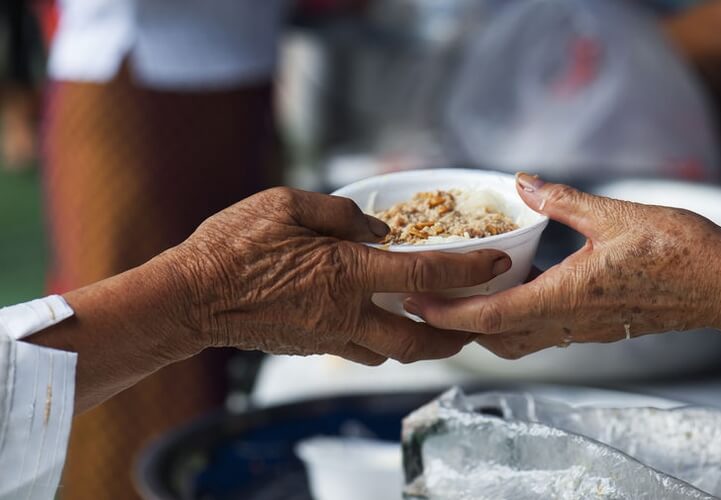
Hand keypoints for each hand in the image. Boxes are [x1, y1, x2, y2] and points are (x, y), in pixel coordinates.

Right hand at [167, 187, 509, 363]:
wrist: (191, 297)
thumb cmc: (234, 245)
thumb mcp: (286, 205)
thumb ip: (340, 212)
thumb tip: (376, 227)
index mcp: (346, 272)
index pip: (426, 273)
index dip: (469, 269)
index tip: (499, 262)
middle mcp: (346, 312)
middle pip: (420, 339)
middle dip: (457, 336)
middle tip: (476, 324)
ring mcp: (330, 336)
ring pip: (392, 353)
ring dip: (421, 343)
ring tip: (436, 327)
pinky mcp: (312, 347)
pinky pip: (360, 351)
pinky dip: (383, 343)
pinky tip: (383, 324)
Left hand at [404, 174, 720, 358]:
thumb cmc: (678, 251)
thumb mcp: (614, 215)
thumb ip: (561, 200)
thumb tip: (522, 181)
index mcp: (565, 298)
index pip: (490, 317)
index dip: (448, 314)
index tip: (416, 303)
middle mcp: (570, 323)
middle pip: (496, 338)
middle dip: (457, 326)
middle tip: (427, 302)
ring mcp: (585, 330)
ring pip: (519, 340)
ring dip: (485, 327)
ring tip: (460, 298)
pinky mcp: (599, 327)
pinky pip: (544, 333)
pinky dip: (515, 321)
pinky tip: (514, 290)